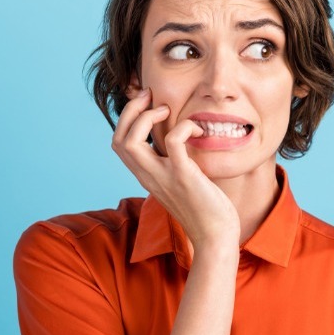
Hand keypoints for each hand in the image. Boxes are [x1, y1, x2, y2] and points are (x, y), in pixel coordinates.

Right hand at [111, 88, 240, 247]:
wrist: (215, 236)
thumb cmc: (205, 209)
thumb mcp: (181, 182)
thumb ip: (174, 165)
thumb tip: (181, 143)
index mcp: (147, 176)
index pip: (119, 144)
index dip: (127, 119)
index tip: (145, 103)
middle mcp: (149, 176)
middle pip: (118, 140)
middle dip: (131, 111)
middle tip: (151, 98)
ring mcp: (164, 177)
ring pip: (131, 142)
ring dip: (147, 117)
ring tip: (168, 111)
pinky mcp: (184, 177)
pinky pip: (174, 142)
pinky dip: (183, 126)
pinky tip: (197, 129)